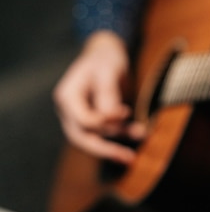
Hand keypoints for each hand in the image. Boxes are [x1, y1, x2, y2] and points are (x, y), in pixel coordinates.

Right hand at [52, 30, 146, 163]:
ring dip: (115, 145)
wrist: (106, 53)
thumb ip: (108, 93)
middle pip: (82, 138)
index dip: (104, 121)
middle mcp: (70, 111)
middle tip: (128, 157)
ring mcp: (80, 118)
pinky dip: (122, 135)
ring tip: (135, 152)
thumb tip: (113, 118)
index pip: (82, 120)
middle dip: (105, 149)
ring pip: (94, 140)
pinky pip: (106, 133)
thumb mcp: (108, 70)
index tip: (125, 111)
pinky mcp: (95, 121)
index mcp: (67, 96)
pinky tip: (139, 134)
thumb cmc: (105, 59)